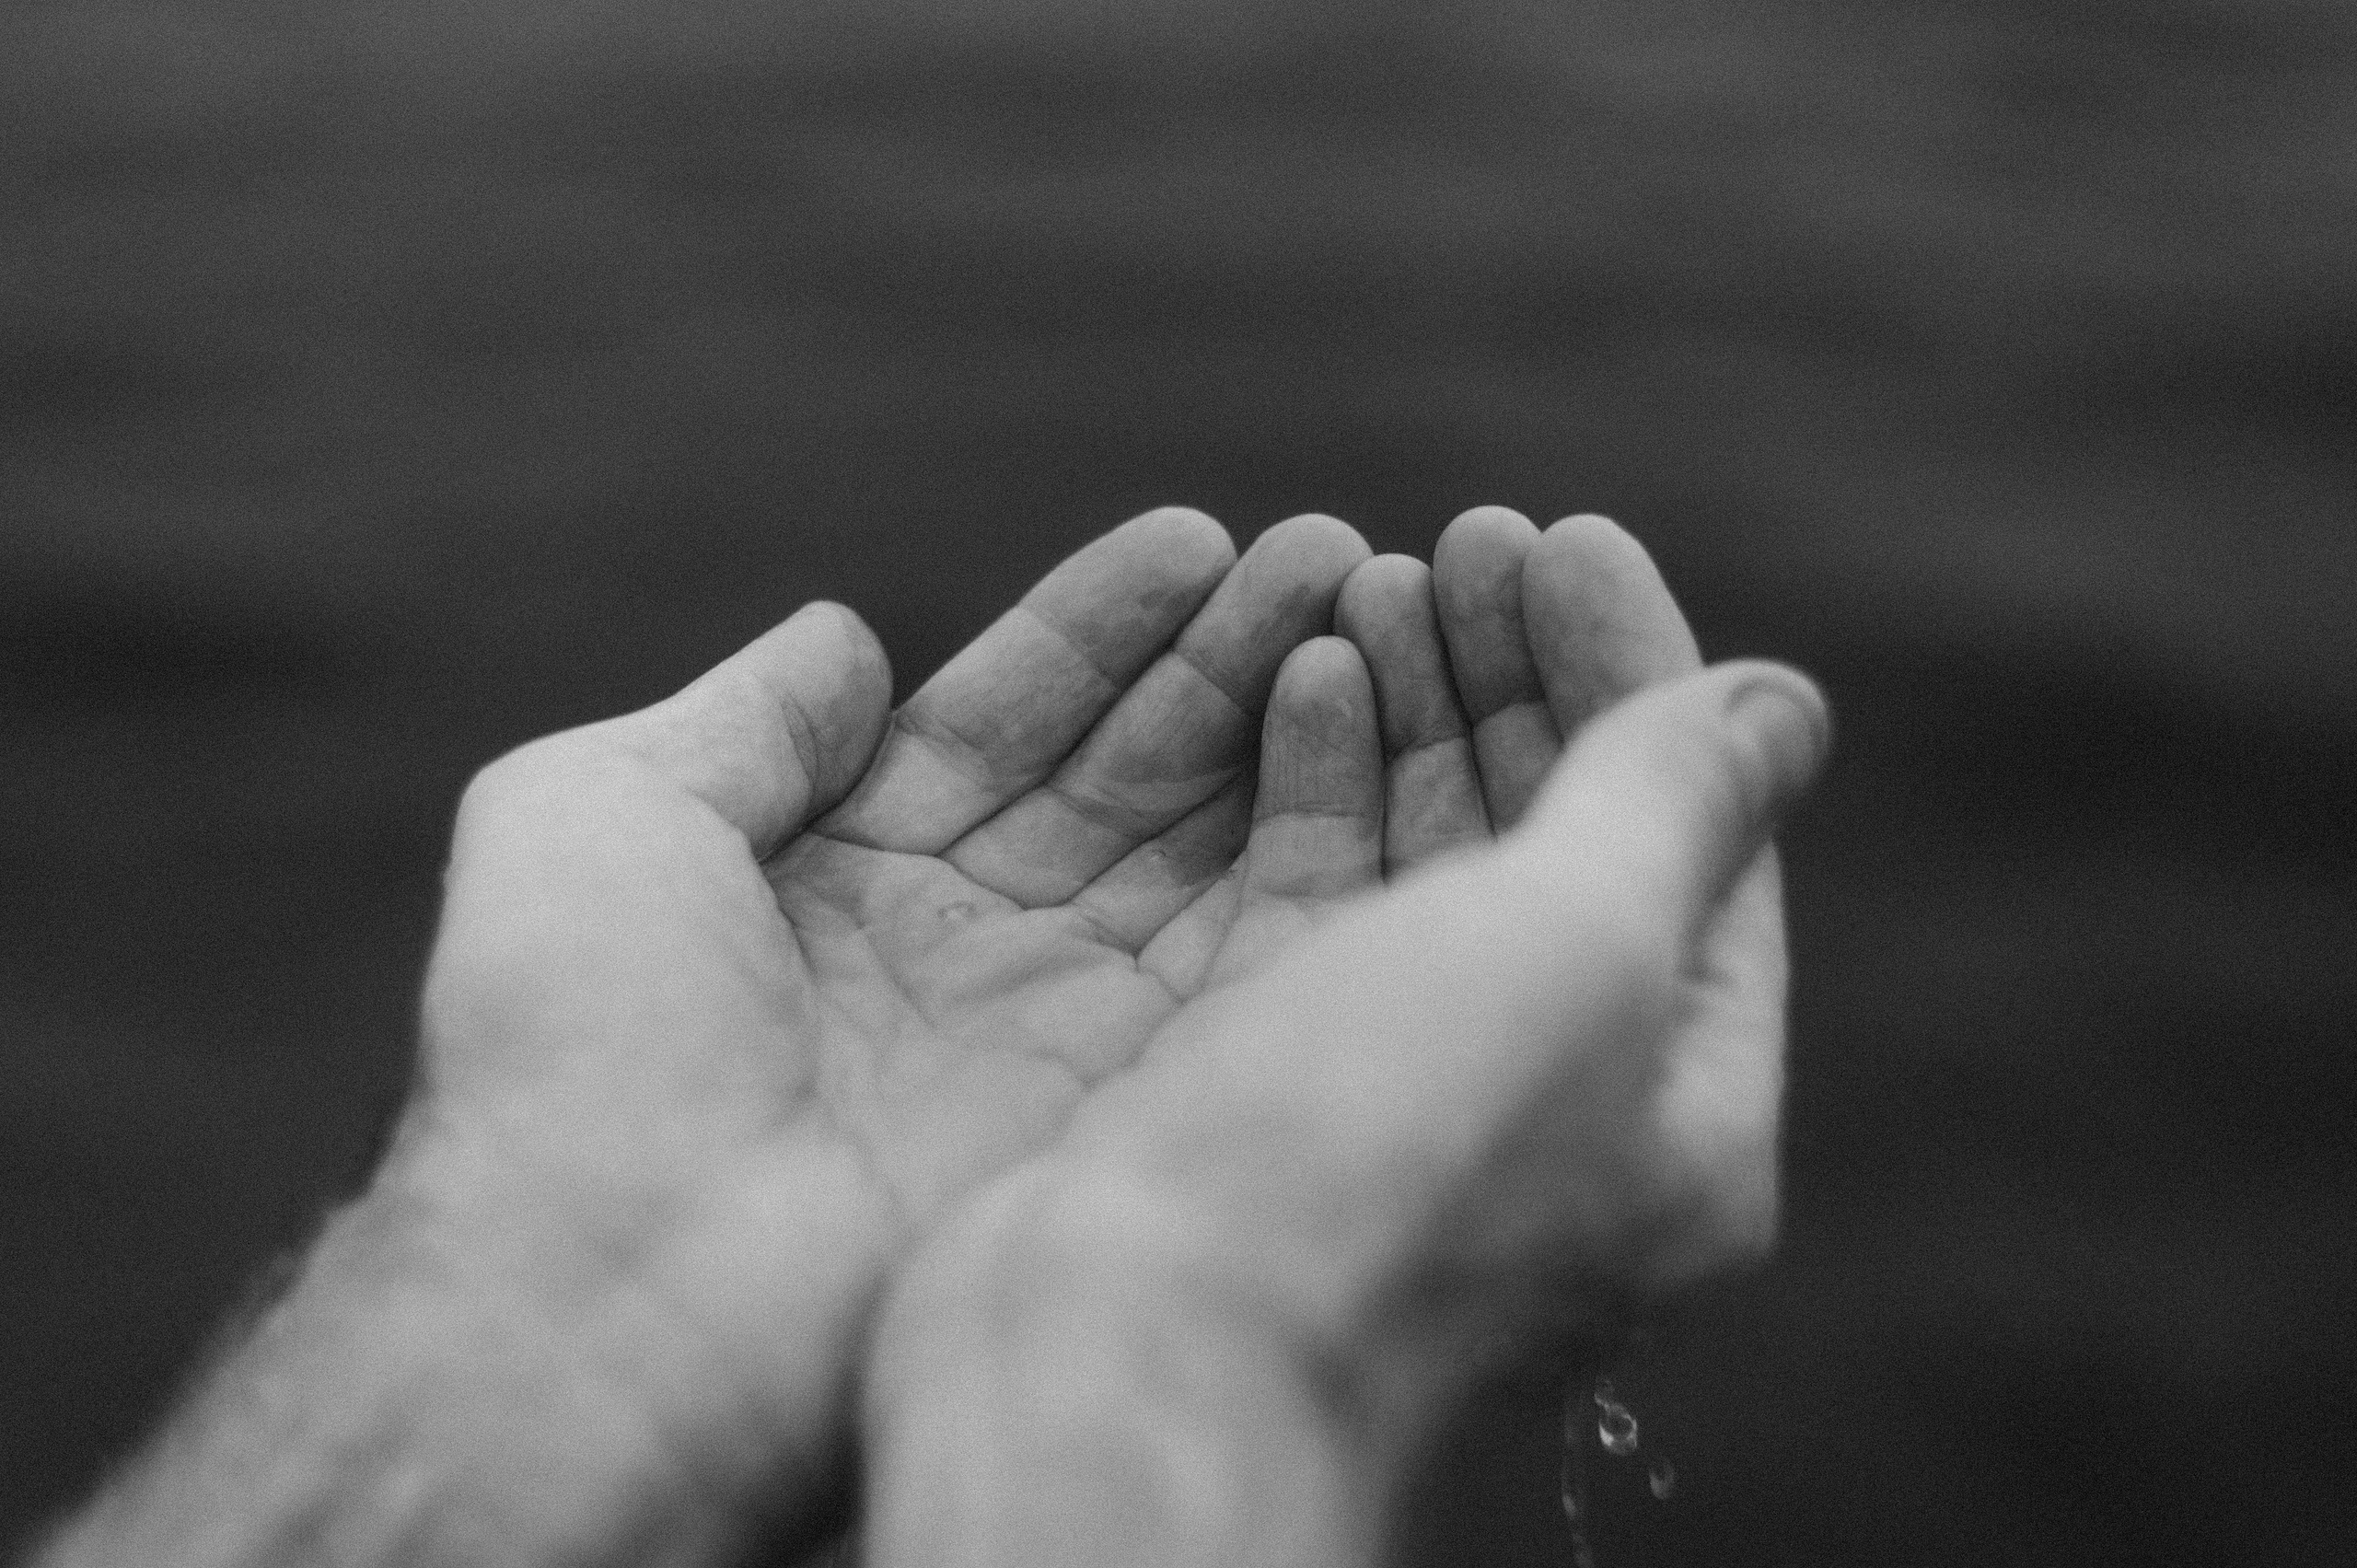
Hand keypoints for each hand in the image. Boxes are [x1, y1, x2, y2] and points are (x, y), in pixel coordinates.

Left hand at [399, 507, 1379, 1544]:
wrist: (623, 1280)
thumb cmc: (572, 1040)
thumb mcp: (600, 811)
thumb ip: (746, 718)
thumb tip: (845, 636)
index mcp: (841, 878)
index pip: (1002, 719)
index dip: (1098, 630)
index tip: (1192, 539)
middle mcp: (967, 950)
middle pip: (1127, 773)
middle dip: (1224, 657)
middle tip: (1325, 547)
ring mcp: (1061, 1030)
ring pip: (1212, 844)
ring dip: (1294, 715)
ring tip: (1367, 589)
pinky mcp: (1141, 1101)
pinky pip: (1262, 943)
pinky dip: (1322, 826)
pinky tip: (1350, 701)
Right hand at [856, 509, 1828, 1567]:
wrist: (1116, 1353)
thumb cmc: (1367, 1158)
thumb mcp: (1572, 947)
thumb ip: (1674, 805)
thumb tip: (1781, 705)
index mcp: (1678, 1114)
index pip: (1697, 845)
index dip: (1639, 675)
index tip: (1561, 539)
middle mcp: (1547, 1119)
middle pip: (1558, 844)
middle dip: (1517, 678)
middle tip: (1464, 541)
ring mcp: (1392, 1107)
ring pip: (1426, 862)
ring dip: (1411, 709)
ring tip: (1370, 575)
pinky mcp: (1256, 1091)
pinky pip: (1311, 900)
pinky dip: (1311, 780)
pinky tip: (1298, 676)